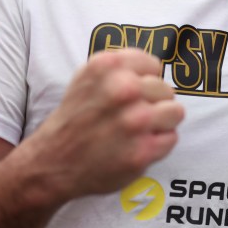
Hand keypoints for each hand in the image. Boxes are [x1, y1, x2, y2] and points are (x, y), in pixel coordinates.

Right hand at [15, 48, 185, 201]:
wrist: (52, 163)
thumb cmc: (75, 118)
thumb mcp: (87, 77)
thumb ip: (122, 66)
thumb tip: (156, 68)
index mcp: (108, 66)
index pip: (153, 65)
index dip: (144, 81)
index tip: (130, 94)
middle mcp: (123, 89)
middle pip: (166, 89)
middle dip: (152, 103)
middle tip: (127, 117)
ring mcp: (135, 121)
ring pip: (175, 112)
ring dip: (160, 123)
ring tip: (137, 130)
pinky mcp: (143, 150)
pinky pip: (171, 138)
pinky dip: (157, 145)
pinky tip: (134, 147)